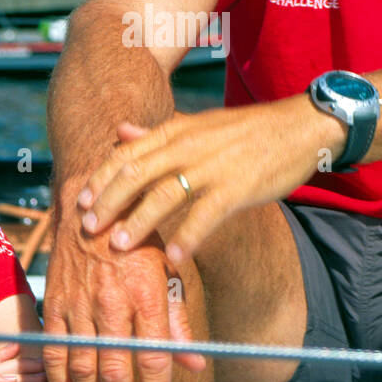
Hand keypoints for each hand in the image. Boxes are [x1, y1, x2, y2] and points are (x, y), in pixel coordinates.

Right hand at [42, 188, 204, 381]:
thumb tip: (196, 363)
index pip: (153, 355)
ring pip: (82, 366)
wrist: (91, 201)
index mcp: (146, 292)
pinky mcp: (54, 301)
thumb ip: (177, 321)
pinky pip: (53, 349)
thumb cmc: (136, 237)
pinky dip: (59, 379)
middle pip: (115, 369)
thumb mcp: (168, 270)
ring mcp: (79, 301)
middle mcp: (112, 299)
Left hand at [77, 97, 342, 263]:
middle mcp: (189, 145)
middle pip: (136, 174)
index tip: (82, 201)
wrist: (300, 126)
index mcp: (177, 130)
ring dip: (138, 222)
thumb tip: (120, 132)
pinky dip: (188, 237)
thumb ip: (159, 133)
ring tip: (119, 247)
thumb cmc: (247, 131)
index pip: (126, 153)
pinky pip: (206, 215)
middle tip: (89, 229)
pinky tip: (174, 257)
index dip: (101, 178)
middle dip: (109, 202)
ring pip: (164, 194)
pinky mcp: (237, 187)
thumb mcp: (199, 124)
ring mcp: (213, 166)